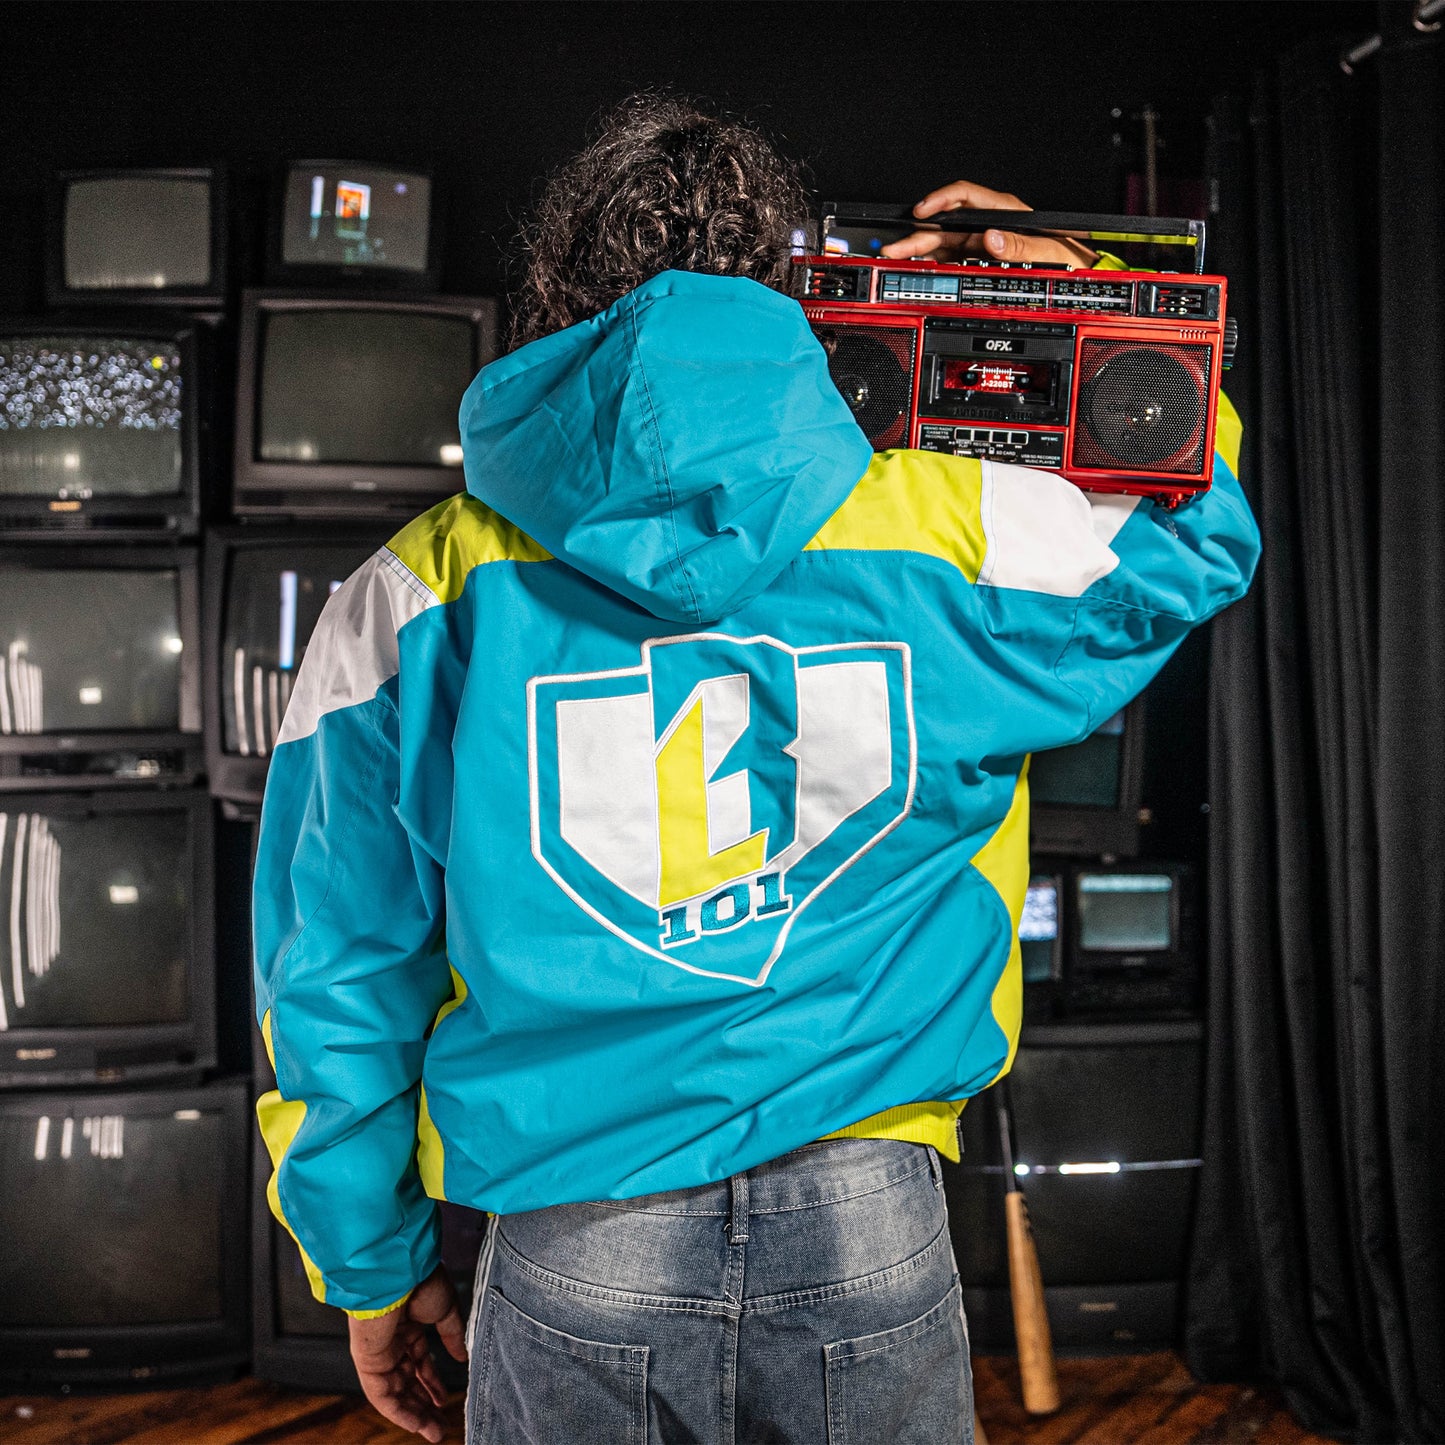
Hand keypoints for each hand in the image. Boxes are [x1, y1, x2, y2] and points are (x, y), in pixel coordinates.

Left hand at [349, 1265, 467, 1443]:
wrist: (399, 1270)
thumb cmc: (423, 1281)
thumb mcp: (447, 1311)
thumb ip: (453, 1336)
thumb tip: (462, 1357)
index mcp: (408, 1327)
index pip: (419, 1363)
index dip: (432, 1384)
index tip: (445, 1401)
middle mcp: (392, 1342)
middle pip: (407, 1383)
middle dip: (424, 1406)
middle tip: (441, 1426)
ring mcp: (379, 1353)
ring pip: (396, 1393)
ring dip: (415, 1415)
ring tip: (435, 1432)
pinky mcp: (367, 1362)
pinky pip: (382, 1395)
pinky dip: (399, 1412)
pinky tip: (417, 1423)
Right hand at [879, 179, 1098, 267]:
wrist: (1072, 269)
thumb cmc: (1064, 253)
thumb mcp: (1047, 251)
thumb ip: (1019, 246)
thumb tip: (992, 238)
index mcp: (1003, 211)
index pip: (964, 196)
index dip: (939, 200)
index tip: (921, 210)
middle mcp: (988, 222)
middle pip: (945, 222)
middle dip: (918, 233)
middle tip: (896, 246)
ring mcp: (981, 239)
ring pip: (943, 240)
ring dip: (919, 248)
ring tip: (897, 257)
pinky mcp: (978, 256)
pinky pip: (950, 256)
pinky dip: (932, 262)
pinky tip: (918, 266)